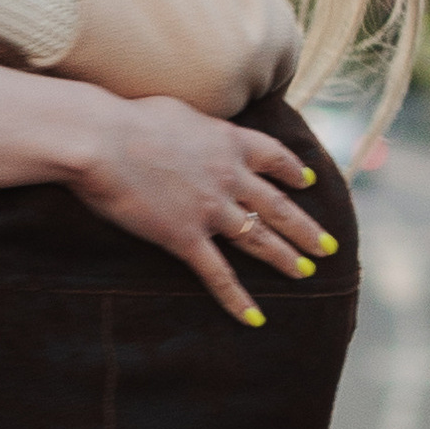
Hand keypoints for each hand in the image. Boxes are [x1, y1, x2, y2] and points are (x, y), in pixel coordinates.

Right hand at [66, 92, 333, 323]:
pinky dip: (237, 299)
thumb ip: (196, 126)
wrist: (101, 140)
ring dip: (285, 259)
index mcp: (228, 141)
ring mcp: (211, 210)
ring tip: (306, 273)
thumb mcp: (177, 110)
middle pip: (278, 206)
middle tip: (328, 246)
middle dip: (306, 229)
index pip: (273, 157)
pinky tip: (254, 318)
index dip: (292, 171)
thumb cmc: (127, 119)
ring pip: (259, 239)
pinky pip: (218, 274)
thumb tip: (192, 128)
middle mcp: (230, 176)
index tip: (306, 182)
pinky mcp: (185, 237)